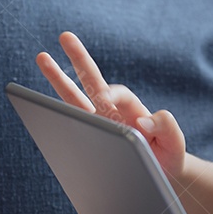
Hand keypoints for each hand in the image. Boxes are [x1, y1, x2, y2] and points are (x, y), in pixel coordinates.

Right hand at [36, 31, 188, 177]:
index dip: (110, 92)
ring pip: (74, 100)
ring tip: (42, 57)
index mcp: (132, 110)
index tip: (105, 97)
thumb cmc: (167, 157)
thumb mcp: (175, 143)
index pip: (118, 94)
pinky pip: (68, 125)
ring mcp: (97, 125)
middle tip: (65, 36)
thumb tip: (143, 120)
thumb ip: (167, 127)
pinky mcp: (87, 141)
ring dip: (58, 79)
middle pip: (93, 82)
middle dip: (80, 60)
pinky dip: (54, 115)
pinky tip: (37, 106)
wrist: (159, 176)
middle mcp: (112, 113)